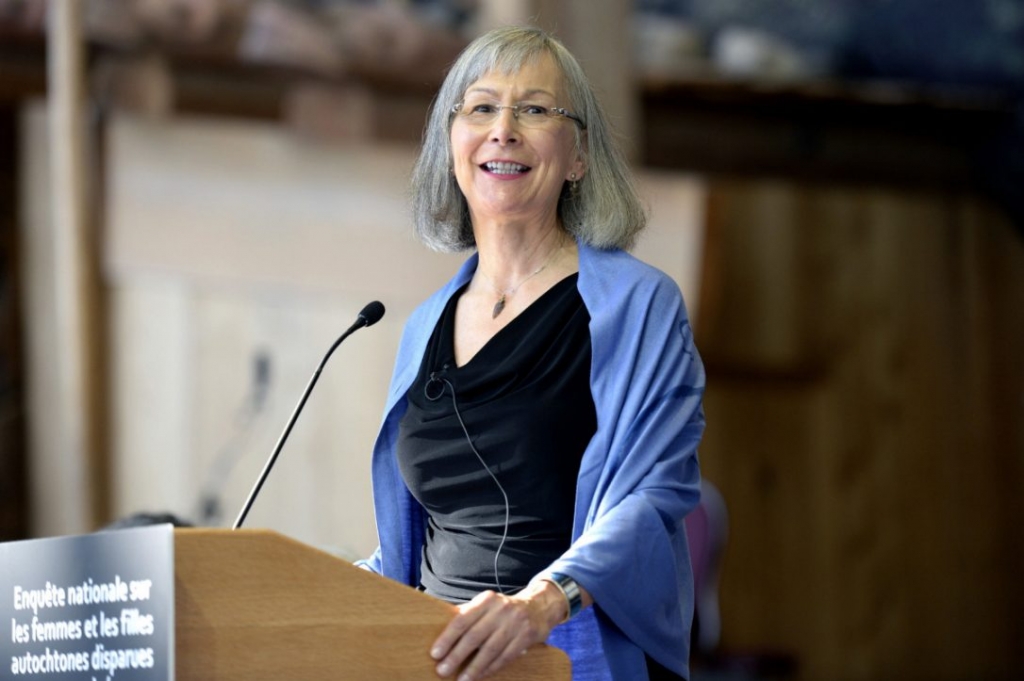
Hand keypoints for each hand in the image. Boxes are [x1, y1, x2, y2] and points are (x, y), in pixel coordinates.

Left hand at [430, 580, 566, 679]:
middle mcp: (501, 610)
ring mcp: (515, 623)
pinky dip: (491, 668)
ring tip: (461, 680)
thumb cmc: (503, 609)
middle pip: (474, 636)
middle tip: (442, 670)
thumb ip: (467, 615)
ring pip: (490, 650)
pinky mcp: (526, 636)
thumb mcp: (487, 605)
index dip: (447, 638)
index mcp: (487, 600)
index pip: (462, 620)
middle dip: (456, 656)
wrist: (538, 608)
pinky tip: (480, 676)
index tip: (435, 653)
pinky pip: (505, 656)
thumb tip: (441, 630)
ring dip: (474, 667)